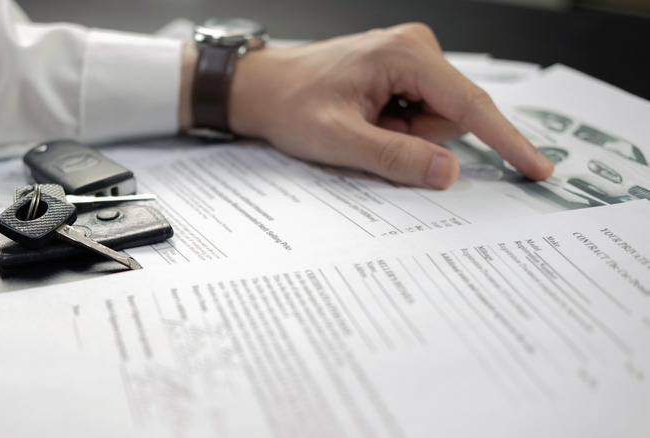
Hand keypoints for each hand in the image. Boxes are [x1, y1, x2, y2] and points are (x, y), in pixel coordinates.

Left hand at [226, 23, 553, 188]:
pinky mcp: (404, 70)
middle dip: (417, 138)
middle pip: (454, 115)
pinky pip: (423, 111)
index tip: (538, 168)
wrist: (264, 87)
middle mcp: (416, 47)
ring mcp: (411, 57)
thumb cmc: (291, 104)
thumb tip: (449, 172)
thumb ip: (395, 157)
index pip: (471, 105)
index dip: (507, 141)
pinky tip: (367, 117)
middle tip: (369, 134)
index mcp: (405, 55)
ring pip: (438, 117)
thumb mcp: (339, 140)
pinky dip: (399, 126)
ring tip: (363, 124)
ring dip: (405, 134)